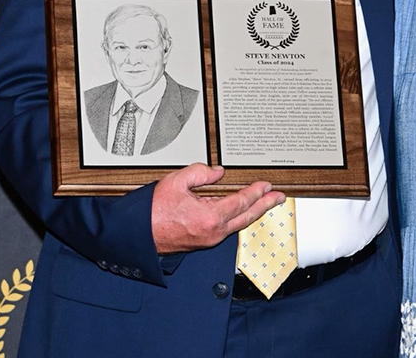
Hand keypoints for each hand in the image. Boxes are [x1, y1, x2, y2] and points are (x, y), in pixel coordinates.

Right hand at [150, 163, 284, 253]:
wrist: (136, 235)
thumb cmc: (151, 212)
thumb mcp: (176, 181)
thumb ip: (200, 173)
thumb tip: (217, 173)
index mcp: (210, 217)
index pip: (242, 202)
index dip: (257, 192)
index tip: (267, 185)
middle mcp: (213, 232)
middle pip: (247, 217)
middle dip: (266, 206)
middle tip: (279, 198)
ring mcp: (208, 239)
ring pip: (238, 224)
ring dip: (253, 212)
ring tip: (265, 203)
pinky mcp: (202, 242)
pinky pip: (227, 228)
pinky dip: (238, 218)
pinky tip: (240, 211)